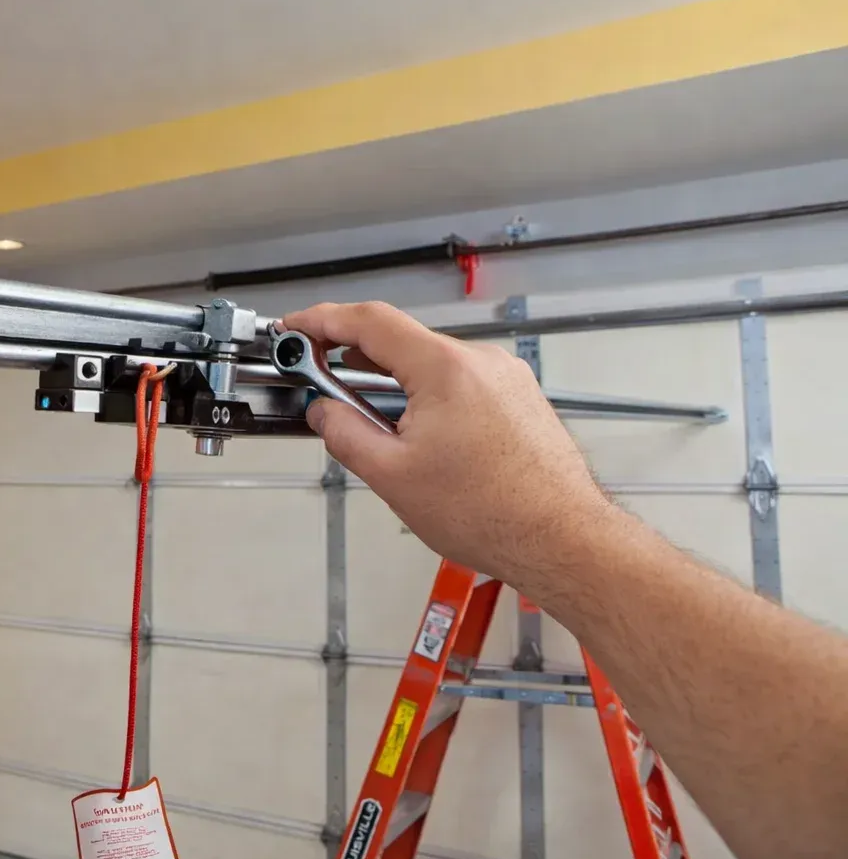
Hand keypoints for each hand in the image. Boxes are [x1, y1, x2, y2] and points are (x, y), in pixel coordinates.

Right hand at [282, 302, 612, 578]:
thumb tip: (324, 412)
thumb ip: (346, 434)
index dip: (322, 320)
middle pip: (401, 341)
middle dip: (354, 359)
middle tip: (322, 383)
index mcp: (445, 368)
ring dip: (394, 383)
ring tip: (374, 424)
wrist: (562, 538)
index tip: (296, 327)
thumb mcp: (392, 476)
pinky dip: (428, 397)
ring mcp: (505, 377)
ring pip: (431, 364)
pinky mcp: (519, 397)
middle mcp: (480, 362)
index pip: (370, 321)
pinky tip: (418, 434)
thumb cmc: (493, 513)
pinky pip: (460, 382)